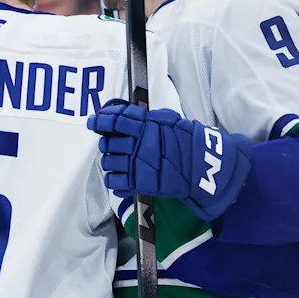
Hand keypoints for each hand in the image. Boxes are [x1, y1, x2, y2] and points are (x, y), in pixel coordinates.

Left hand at [89, 100, 252, 221]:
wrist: (204, 166)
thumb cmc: (187, 141)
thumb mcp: (169, 120)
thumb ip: (146, 118)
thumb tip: (123, 113)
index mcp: (145, 127)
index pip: (115, 120)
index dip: (101, 120)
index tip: (94, 122)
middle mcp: (139, 145)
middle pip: (108, 143)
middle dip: (107, 144)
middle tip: (113, 145)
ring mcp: (138, 166)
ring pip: (108, 162)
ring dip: (110, 162)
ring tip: (119, 162)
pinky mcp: (140, 184)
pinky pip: (114, 182)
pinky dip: (115, 180)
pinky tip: (121, 178)